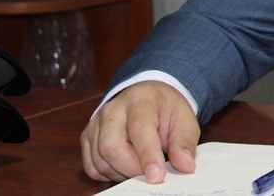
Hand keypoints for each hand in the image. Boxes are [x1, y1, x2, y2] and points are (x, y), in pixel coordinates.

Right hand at [80, 81, 199, 182]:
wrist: (148, 97)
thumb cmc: (166, 110)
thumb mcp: (184, 121)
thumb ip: (184, 143)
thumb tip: (185, 166)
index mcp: (140, 99)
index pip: (139, 128)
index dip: (147, 155)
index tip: (157, 176)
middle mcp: (113, 109)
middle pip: (111, 146)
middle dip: (132, 169)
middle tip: (151, 175)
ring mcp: (96, 123)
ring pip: (100, 160)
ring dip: (122, 173)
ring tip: (142, 167)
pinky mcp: (88, 137)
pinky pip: (92, 167)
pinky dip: (109, 175)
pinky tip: (126, 167)